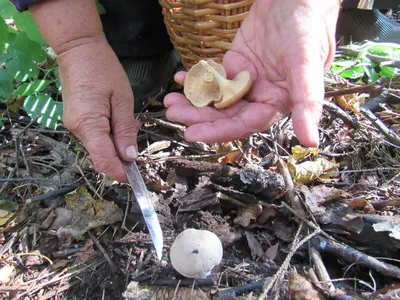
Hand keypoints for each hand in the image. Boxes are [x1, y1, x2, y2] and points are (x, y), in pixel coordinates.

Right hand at [59, 37, 138, 181]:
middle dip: (122, 154)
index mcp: (88, 125)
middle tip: (138, 137)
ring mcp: (74, 124)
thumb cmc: (103, 69)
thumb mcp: (122, 99)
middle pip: (101, 155)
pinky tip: (119, 117)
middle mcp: (77, 129)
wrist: (78, 48)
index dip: (120, 173)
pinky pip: (95, 134)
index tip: (136, 178)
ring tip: (131, 121)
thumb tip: (129, 157)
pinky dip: (109, 132)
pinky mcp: (76, 119)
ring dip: (117, 141)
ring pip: (99, 145)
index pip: (104, 160)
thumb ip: (125, 130)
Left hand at [164, 0, 339, 146]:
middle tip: (174, 114)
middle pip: (226, 114)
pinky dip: (197, 79)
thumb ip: (307, 101)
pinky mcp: (235, 63)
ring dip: (194, 101)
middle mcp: (261, 94)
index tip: (192, 134)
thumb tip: (311, 141)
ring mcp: (246, 79)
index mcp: (277, 100)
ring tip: (171, 102)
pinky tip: (182, 79)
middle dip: (200, 116)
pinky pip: (213, 77)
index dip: (220, 131)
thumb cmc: (308, 26)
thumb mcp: (307, 63)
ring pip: (216, 98)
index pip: (246, 124)